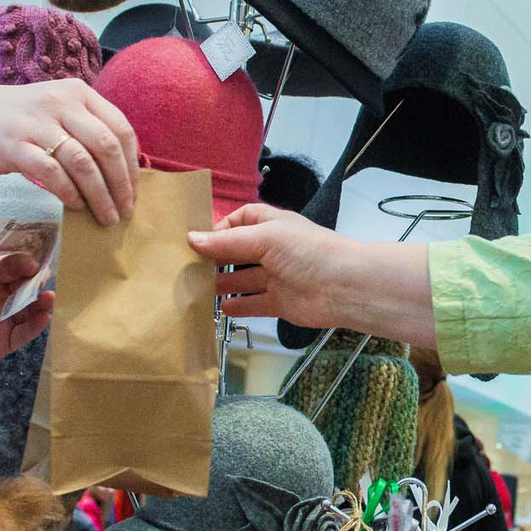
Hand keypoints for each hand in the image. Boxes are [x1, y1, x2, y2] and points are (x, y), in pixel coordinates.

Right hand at [0, 76, 137, 223]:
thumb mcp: (58, 110)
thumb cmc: (20, 119)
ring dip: (99, 195)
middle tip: (124, 210)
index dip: (132, 166)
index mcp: (78, 93)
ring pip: (83, 163)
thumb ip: (88, 130)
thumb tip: (124, 172)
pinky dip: (70, 193)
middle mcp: (61, 103)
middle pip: (106, 147)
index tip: (133, 193)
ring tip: (105, 216)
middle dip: (121, 185)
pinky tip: (76, 206)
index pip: (120, 128)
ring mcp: (37, 123)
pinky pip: (53, 173)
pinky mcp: (15, 145)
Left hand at [0, 247, 54, 394]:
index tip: (30, 262)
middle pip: (23, 285)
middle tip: (42, 277)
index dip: (20, 262)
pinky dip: (35, 326)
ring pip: (28, 309)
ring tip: (48, 298)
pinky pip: (24, 333)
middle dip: (35, 280)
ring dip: (41, 302)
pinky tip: (43, 317)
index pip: (7, 266)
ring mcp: (2, 320)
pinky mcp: (4, 342)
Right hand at [189, 205, 439, 346]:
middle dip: (215, 258)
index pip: (239, 220)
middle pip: (237, 251)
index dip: (219, 228)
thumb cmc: (307, 251)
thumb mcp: (264, 238)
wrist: (344, 287)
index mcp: (271, 225)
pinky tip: (219, 309)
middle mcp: (273, 249)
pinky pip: (254, 303)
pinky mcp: (279, 303)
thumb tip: (191, 239)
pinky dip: (238, 306)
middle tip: (185, 268)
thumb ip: (228, 242)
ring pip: (242, 279)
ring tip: (194, 289)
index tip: (195, 241)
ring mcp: (276, 277)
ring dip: (221, 284)